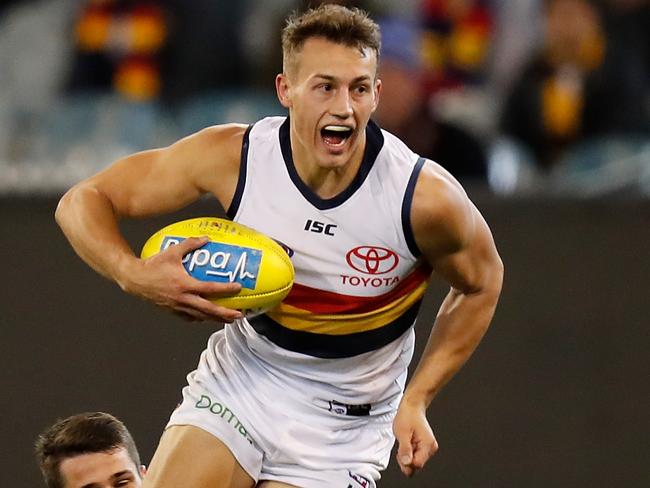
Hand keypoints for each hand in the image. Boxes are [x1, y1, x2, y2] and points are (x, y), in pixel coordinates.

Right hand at [122, 236, 242, 321]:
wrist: (134, 279)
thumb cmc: (152, 265)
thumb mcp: (172, 252)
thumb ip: (190, 244)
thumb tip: (206, 238)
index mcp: (184, 285)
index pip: (210, 288)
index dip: (225, 289)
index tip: (238, 287)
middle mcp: (183, 299)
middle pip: (209, 310)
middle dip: (225, 313)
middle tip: (239, 315)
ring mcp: (177, 307)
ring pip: (201, 317)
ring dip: (216, 319)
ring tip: (228, 319)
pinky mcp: (172, 311)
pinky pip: (189, 318)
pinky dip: (200, 318)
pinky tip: (206, 318)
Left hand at [393, 398, 438, 476]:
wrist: (412, 407)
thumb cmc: (408, 416)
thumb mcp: (402, 433)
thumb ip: (405, 449)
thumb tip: (407, 463)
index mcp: (428, 444)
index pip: (417, 464)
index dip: (406, 461)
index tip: (400, 452)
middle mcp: (431, 448)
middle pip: (417, 465)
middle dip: (406, 459)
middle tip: (402, 446)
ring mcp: (429, 448)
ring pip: (416, 462)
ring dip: (407, 455)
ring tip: (405, 442)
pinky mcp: (425, 447)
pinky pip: (416, 456)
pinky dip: (409, 452)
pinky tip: (407, 443)